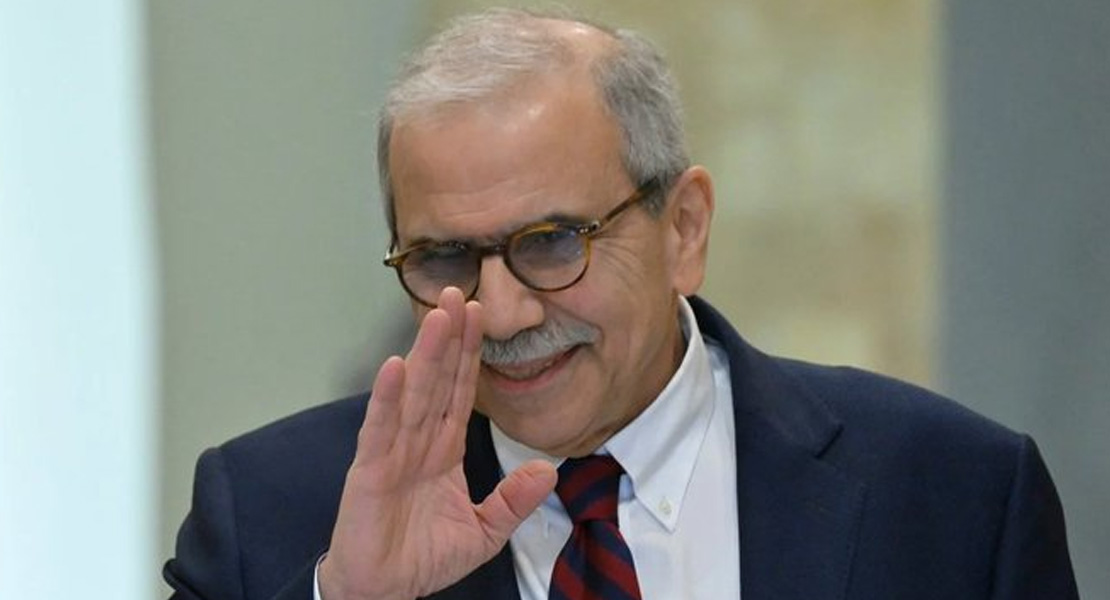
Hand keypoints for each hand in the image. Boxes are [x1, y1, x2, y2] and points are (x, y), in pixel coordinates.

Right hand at [319, 287, 556, 599]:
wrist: (383, 591)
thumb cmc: (422, 558)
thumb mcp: (483, 531)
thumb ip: (513, 500)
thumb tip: (549, 470)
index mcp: (442, 450)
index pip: (460, 392)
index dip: (470, 354)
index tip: (481, 316)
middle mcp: (417, 442)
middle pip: (437, 380)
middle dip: (449, 338)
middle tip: (460, 293)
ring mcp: (392, 453)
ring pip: (413, 394)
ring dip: (425, 354)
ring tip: (437, 316)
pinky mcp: (369, 471)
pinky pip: (380, 429)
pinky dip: (386, 398)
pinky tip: (394, 366)